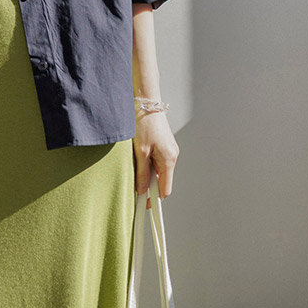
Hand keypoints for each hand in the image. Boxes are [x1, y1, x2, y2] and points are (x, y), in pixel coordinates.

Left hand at [134, 92, 178, 206]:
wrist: (146, 101)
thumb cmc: (144, 122)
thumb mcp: (140, 151)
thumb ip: (141, 173)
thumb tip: (141, 190)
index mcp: (169, 159)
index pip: (164, 190)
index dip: (154, 199)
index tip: (143, 206)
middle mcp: (172, 155)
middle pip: (162, 181)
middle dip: (149, 185)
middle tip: (135, 186)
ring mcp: (169, 149)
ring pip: (159, 171)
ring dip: (148, 173)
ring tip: (136, 164)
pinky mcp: (165, 144)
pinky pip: (158, 161)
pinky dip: (149, 164)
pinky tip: (140, 157)